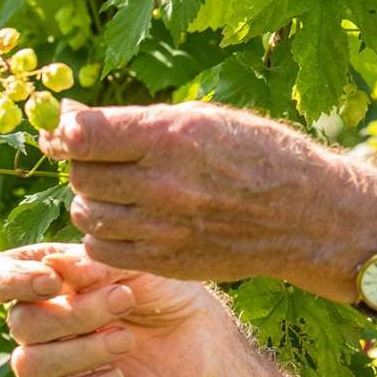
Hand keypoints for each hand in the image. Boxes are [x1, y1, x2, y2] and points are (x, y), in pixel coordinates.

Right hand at [0, 242, 236, 376]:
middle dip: (76, 314)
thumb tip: (53, 267)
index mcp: (45, 279)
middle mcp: (38, 319)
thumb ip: (94, 265)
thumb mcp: (136, 267)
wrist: (197, 335)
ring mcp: (48, 360)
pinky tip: (118, 375)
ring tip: (126, 338)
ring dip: (81, 351)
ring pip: (27, 365)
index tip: (52, 282)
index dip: (11, 281)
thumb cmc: (164, 290)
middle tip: (126, 299)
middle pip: (21, 323)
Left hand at [38, 100, 376, 299]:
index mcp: (174, 137)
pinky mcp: (166, 260)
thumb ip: (137, 121)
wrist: (307, 215)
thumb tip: (69, 116)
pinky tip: (132, 220)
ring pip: (87, 214)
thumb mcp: (205, 120)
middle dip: (87, 164)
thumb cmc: (259, 154)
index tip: (74, 132)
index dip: (69, 131)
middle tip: (111, 160)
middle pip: (82, 175)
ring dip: (96, 200)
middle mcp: (165, 183)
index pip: (84, 135)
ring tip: (125, 190)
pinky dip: (105, 233)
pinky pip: (102, 247)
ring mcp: (164, 228)